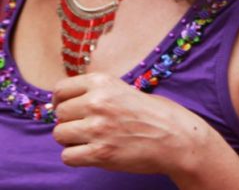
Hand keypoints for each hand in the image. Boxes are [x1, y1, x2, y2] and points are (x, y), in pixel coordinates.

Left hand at [51, 73, 221, 178]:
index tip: (69, 107)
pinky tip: (93, 152)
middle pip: (59, 113)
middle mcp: (98, 102)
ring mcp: (97, 128)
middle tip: (87, 126)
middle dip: (70, 121)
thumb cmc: (158, 114)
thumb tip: (69, 103)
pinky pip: (67, 156)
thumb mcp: (127, 91)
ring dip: (72, 139)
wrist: (178, 138)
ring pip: (59, 134)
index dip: (62, 100)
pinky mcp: (99, 153)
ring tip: (92, 139)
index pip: (61, 89)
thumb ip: (100, 94)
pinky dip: (77, 156)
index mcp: (104, 82)